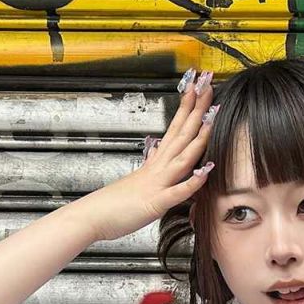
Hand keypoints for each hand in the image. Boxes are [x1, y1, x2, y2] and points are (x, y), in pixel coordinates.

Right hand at [91, 70, 216, 237]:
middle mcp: (157, 168)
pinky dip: (191, 183)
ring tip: (211, 120)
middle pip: (180, 135)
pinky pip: (176, 192)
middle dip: (196, 112)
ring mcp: (157, 183)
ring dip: (198, 139)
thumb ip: (150, 165)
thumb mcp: (137, 179)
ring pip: (181, 158)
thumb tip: (155, 150)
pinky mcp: (155, 203)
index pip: (174, 129)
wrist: (92, 216)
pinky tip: (205, 172)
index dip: (187, 109)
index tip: (197, 89)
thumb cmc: (114, 203)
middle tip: (207, 87)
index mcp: (155, 162)